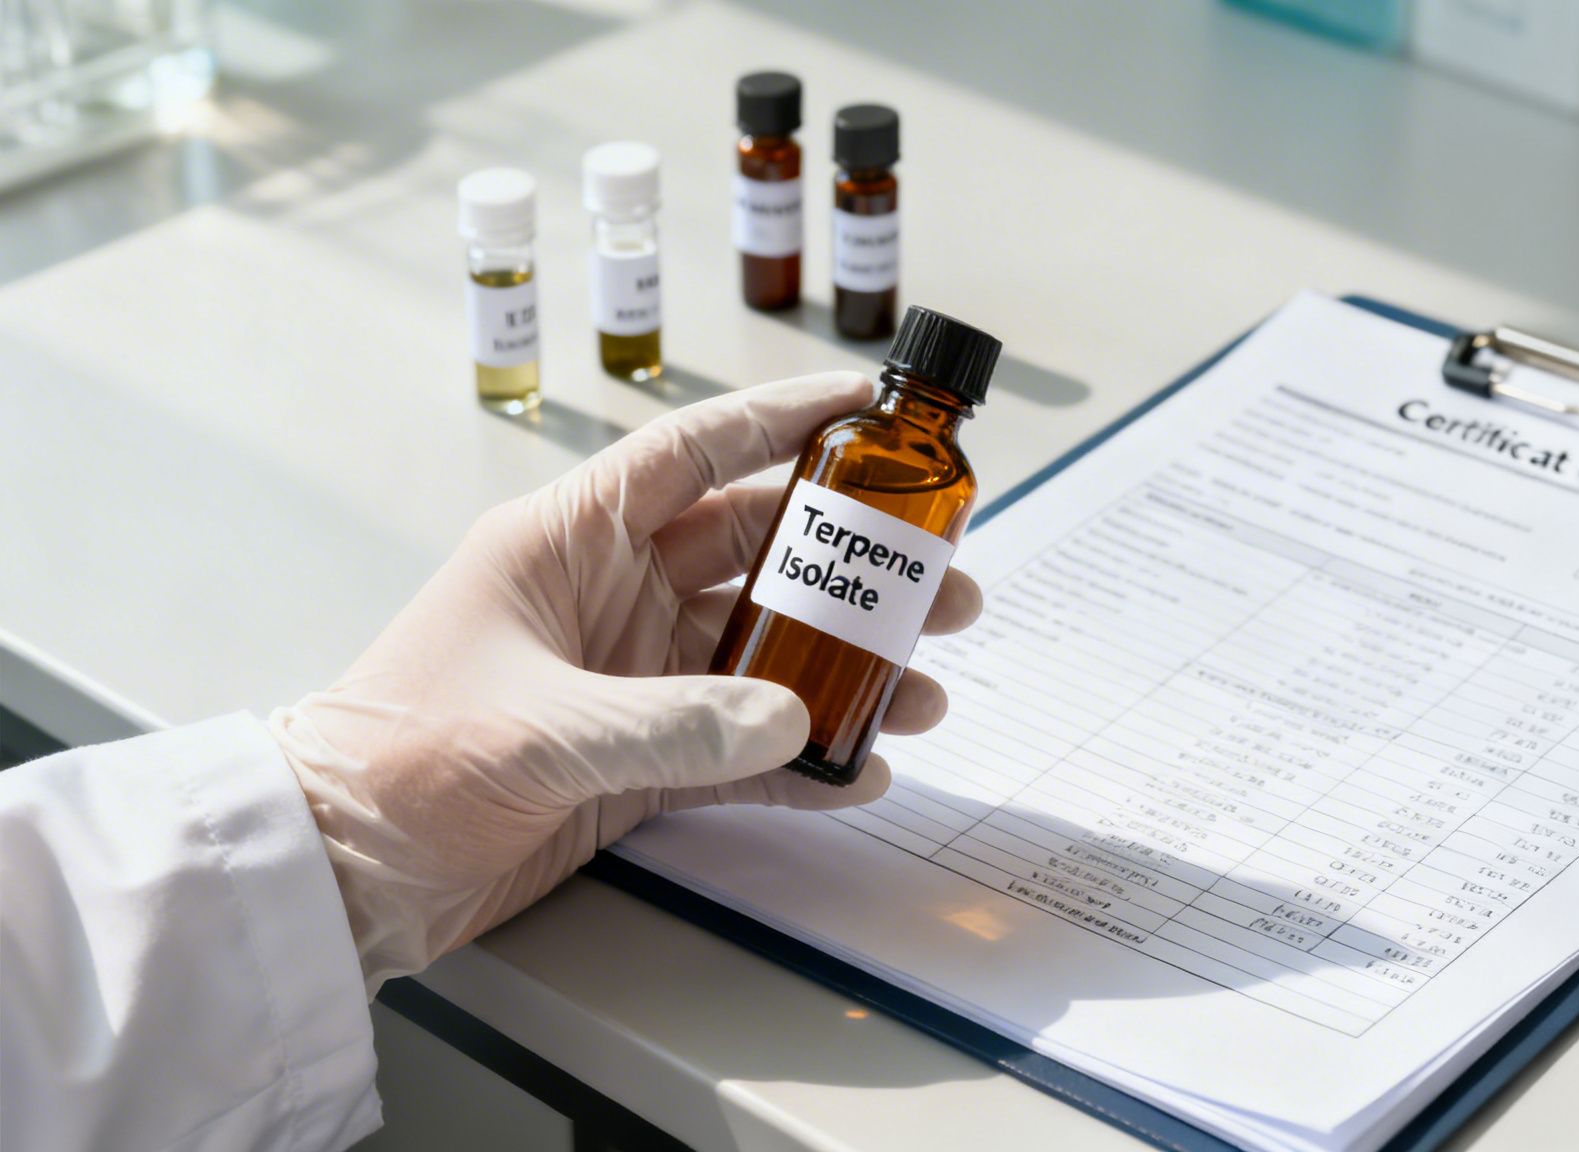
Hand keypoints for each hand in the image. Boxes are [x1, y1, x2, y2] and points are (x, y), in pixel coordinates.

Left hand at [271, 374, 981, 990]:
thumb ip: (671, 723)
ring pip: (765, 653)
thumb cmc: (395, 762)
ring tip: (929, 683)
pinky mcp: (637, 759)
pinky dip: (803, 759)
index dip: (782, 420)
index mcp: (569, 541)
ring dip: (847, 666)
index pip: (694, 453)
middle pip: (758, 554)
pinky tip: (861, 766)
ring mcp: (629, 679)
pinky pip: (742, 747)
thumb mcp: (536, 728)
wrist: (339, 876)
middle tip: (943, 581)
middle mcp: (610, 596)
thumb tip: (793, 719)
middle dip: (855, 566)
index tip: (870, 406)